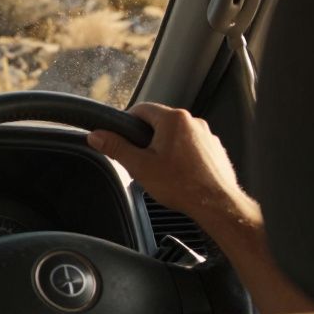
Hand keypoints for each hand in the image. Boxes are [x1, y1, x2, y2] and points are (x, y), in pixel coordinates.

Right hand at [87, 102, 249, 226]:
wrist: (216, 205)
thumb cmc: (181, 185)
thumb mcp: (139, 166)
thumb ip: (116, 147)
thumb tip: (97, 136)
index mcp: (173, 119)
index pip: (142, 109)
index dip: (127, 122)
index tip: (122, 137)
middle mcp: (193, 122)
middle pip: (159, 122)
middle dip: (147, 138)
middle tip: (140, 159)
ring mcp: (207, 136)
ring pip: (176, 135)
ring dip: (165, 147)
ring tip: (161, 170)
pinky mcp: (215, 150)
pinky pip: (192, 146)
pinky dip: (182, 156)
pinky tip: (178, 175)